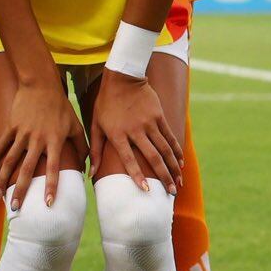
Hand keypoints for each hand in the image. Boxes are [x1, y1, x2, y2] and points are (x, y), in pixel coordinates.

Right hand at [0, 82, 85, 209]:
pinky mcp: (11, 127)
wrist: (40, 85)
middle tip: (16, 207)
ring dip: (3, 179)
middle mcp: (37, 139)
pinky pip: (1, 146)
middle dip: (20, 189)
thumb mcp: (76, 126)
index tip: (48, 203)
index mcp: (55, 141)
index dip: (51, 186)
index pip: (53, 168)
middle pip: (26, 169)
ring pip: (10, 160)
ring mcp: (22, 133)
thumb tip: (86, 170)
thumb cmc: (61, 107)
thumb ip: (83, 148)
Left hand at [89, 69, 182, 191]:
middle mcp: (134, 130)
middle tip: (171, 192)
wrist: (123, 77)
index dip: (137, 175)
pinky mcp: (158, 116)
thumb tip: (90, 173)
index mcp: (117, 133)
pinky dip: (176, 150)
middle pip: (152, 157)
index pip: (128, 159)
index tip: (146, 190)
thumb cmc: (106, 103)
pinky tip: (180, 163)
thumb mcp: (96, 124)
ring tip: (179, 182)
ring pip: (165, 149)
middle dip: (163, 176)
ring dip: (173, 167)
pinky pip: (170, 137)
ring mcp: (149, 122)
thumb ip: (95, 149)